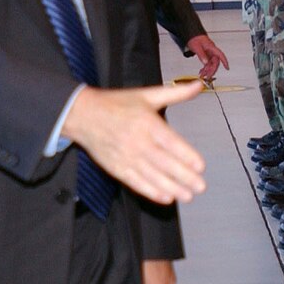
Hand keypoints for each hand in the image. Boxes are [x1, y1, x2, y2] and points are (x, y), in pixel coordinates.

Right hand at [60, 82, 206, 204]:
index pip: (170, 142)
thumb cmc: (116, 104)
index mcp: (147, 122)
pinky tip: (165, 198)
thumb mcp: (146, 95)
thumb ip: (175, 93)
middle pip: (164, 162)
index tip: (200, 166)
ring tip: (187, 196)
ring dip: (171, 187)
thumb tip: (198, 85)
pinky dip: (151, 192)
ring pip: (152, 176)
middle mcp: (137, 141)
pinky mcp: (116, 168)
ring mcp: (126, 156)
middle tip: (200, 186)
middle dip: (184, 177)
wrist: (83, 115)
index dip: (186, 156)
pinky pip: (136, 182)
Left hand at [187, 34, 228, 80]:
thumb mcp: (197, 47)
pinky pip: (207, 63)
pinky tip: (202, 72)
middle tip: (208, 76)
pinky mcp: (206, 55)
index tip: (227, 67)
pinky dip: (204, 68)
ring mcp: (209, 54)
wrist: (192, 36)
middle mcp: (211, 51)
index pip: (220, 55)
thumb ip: (202, 55)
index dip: (224, 61)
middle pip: (215, 62)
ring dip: (207, 71)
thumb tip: (205, 62)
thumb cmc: (195, 38)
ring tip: (203, 76)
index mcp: (211, 48)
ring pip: (210, 64)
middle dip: (212, 70)